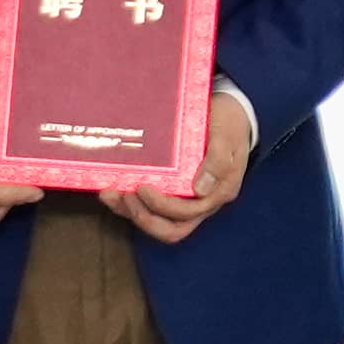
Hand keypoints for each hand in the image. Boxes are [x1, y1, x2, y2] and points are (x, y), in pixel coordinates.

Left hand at [105, 91, 251, 246]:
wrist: (233, 114)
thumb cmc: (230, 124)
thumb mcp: (227, 136)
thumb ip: (218, 161)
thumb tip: (200, 189)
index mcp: (218, 192)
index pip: (188, 212)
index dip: (162, 205)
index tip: (142, 186)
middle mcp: (202, 203)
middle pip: (172, 229)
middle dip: (144, 217)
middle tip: (125, 196)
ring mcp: (187, 200)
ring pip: (158, 222)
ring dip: (131, 213)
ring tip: (110, 194)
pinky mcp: (175, 192)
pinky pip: (151, 208)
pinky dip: (129, 204)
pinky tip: (112, 191)